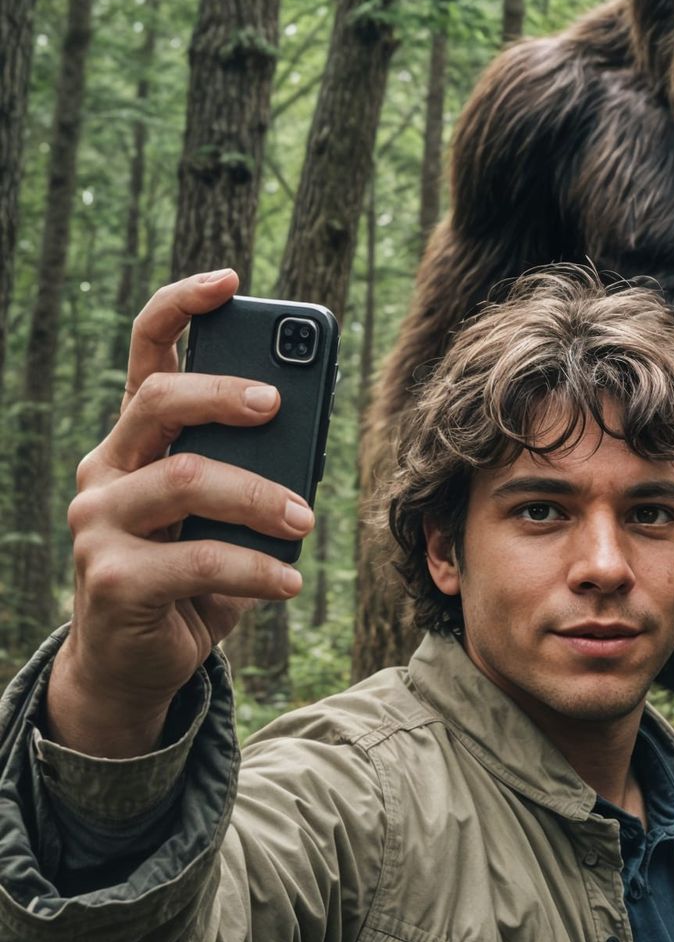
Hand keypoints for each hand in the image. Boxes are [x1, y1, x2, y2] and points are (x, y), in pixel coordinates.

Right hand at [47, 271, 314, 757]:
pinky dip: (257, 569)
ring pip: (186, 479)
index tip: (231, 280)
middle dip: (226, 393)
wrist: (138, 661)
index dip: (182, 307)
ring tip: (306, 520)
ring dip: (261, 496)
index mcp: (138, 441)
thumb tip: (305, 431)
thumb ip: (254, 468)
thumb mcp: (228, 514)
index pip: (148, 354)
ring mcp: (99, 522)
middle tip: (279, 403)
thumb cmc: (194, 573)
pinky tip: (290, 583)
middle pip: (159, 402)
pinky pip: (197, 559)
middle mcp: (106, 469)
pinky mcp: (110, 577)